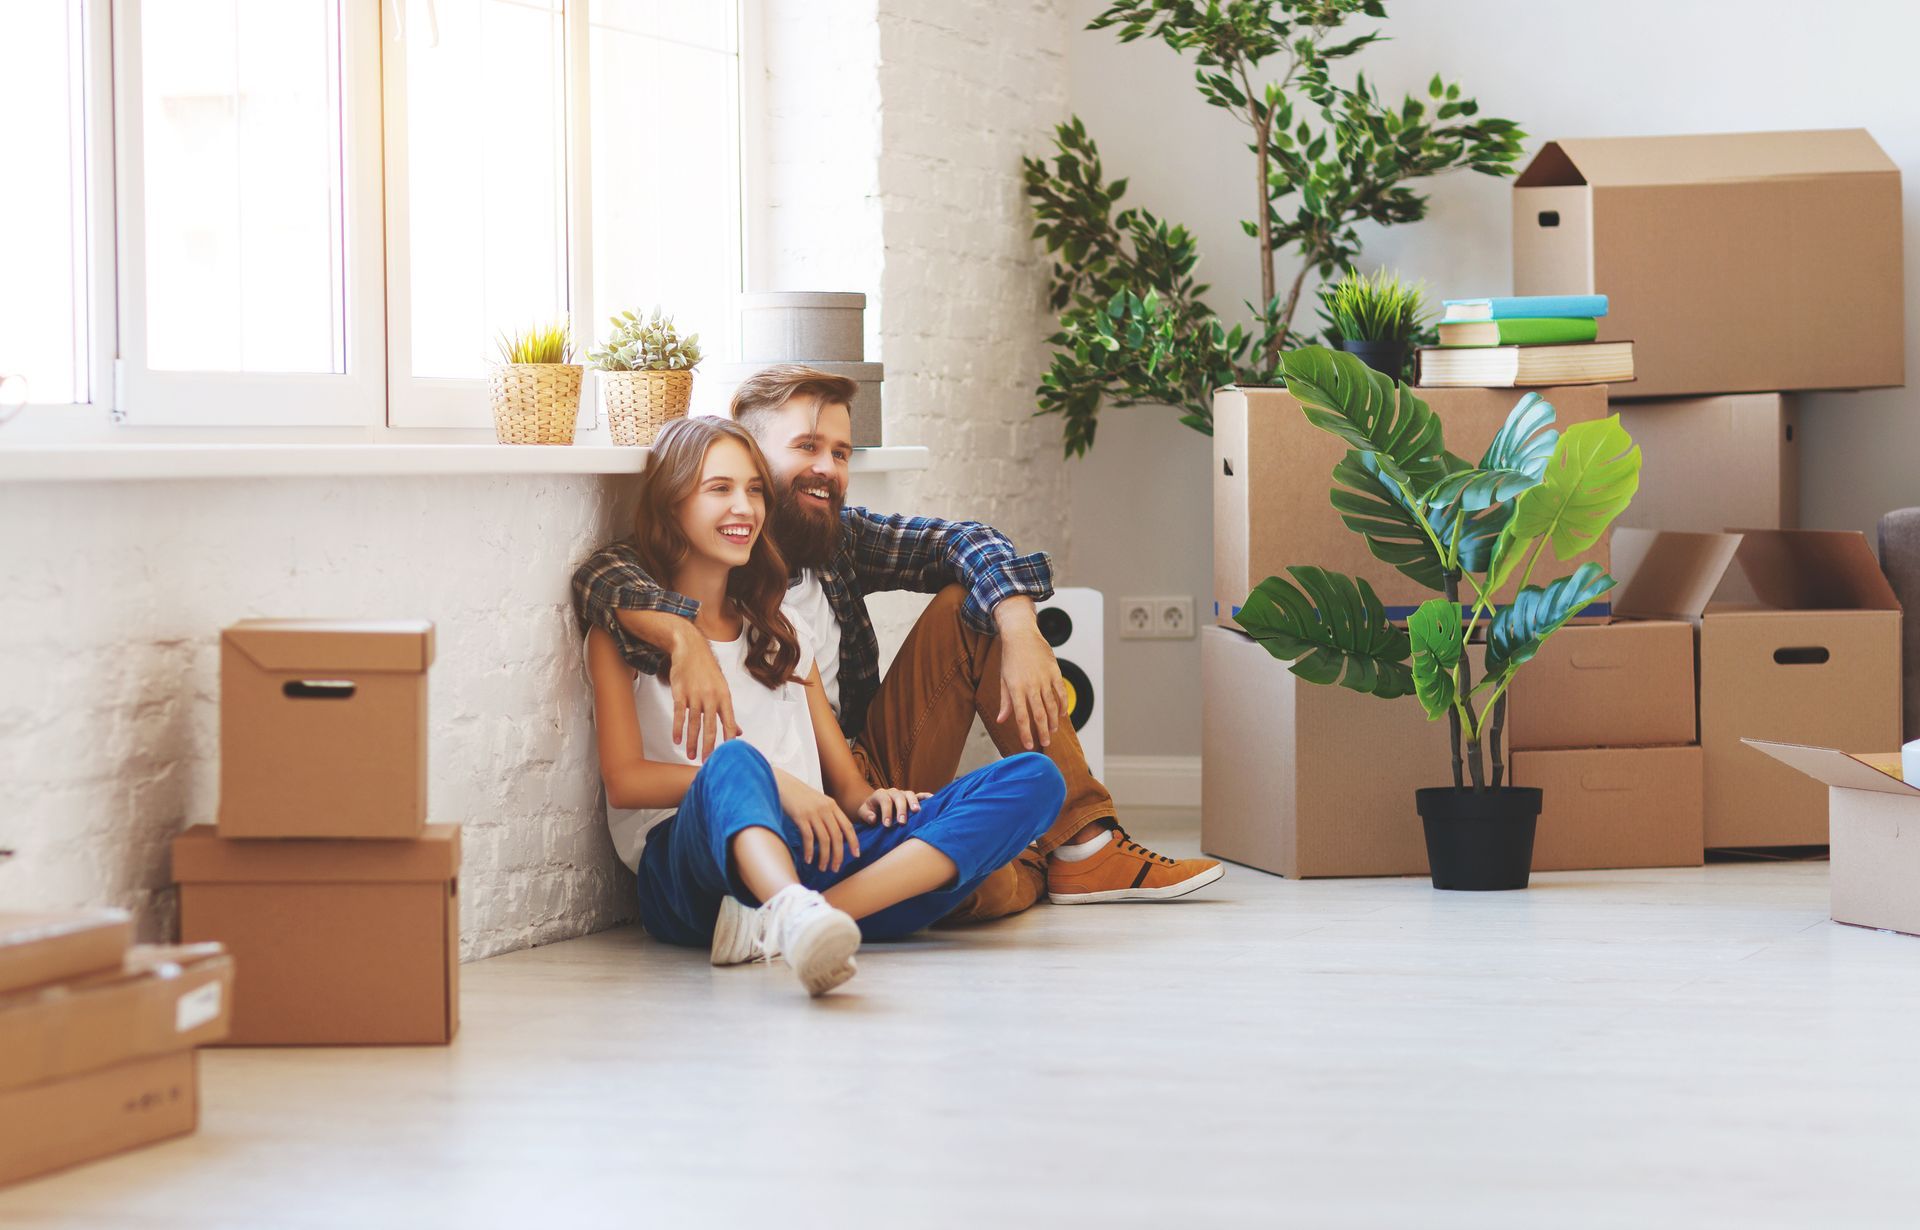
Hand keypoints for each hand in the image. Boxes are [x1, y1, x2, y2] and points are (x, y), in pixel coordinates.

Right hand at [667, 628, 739, 760]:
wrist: (691, 649)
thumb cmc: (708, 671)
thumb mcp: (723, 689)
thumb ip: (728, 713)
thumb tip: (739, 732)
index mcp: (724, 697)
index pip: (729, 722)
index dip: (729, 739)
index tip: (728, 755)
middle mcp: (711, 697)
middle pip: (711, 726)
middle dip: (709, 746)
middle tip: (707, 762)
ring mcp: (694, 695)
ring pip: (694, 723)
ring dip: (692, 742)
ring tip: (691, 756)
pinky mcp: (680, 693)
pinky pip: (679, 714)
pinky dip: (678, 728)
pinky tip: (677, 740)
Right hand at [775, 770, 859, 872]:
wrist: (782, 783)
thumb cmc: (799, 796)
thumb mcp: (818, 802)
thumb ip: (827, 815)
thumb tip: (834, 836)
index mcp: (832, 805)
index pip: (847, 826)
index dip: (853, 842)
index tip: (856, 855)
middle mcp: (825, 809)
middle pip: (837, 836)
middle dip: (838, 855)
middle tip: (835, 868)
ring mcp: (813, 812)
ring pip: (824, 840)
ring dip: (824, 857)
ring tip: (822, 868)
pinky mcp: (800, 816)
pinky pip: (808, 838)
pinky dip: (809, 851)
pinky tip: (808, 860)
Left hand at [856, 787, 930, 827]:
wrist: (875, 808)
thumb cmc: (870, 812)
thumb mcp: (863, 813)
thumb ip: (866, 815)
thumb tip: (873, 818)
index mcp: (880, 794)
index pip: (884, 800)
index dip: (886, 812)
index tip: (887, 825)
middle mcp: (892, 792)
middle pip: (898, 797)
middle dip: (901, 809)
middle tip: (902, 822)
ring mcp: (902, 794)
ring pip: (909, 794)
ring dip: (913, 802)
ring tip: (917, 811)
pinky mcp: (910, 798)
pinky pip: (919, 795)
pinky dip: (925, 796)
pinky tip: (932, 799)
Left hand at [995, 622, 1069, 751]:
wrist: (1021, 635)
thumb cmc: (1010, 658)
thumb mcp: (1003, 680)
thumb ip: (1005, 702)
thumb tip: (1002, 720)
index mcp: (1016, 689)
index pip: (1021, 717)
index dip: (1025, 733)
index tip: (1028, 745)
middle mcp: (1031, 686)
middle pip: (1039, 714)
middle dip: (1042, 732)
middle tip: (1045, 743)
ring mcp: (1044, 679)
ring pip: (1052, 705)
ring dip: (1053, 721)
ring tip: (1052, 731)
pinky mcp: (1054, 672)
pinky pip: (1061, 692)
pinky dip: (1063, 705)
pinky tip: (1062, 715)